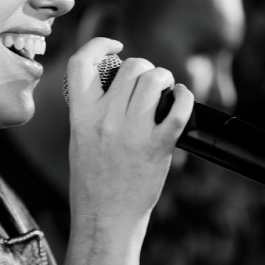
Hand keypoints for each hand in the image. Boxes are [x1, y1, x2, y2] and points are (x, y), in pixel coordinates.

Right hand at [62, 38, 192, 264]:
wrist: (105, 220)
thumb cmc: (93, 183)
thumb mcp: (81, 140)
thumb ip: (93, 110)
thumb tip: (118, 83)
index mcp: (80, 116)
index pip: (81, 62)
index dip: (98, 44)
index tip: (115, 45)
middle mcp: (104, 120)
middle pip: (130, 67)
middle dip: (145, 68)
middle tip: (150, 83)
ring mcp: (131, 133)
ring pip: (154, 79)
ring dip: (165, 79)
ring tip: (166, 91)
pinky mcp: (157, 147)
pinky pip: (177, 108)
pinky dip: (185, 97)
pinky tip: (182, 99)